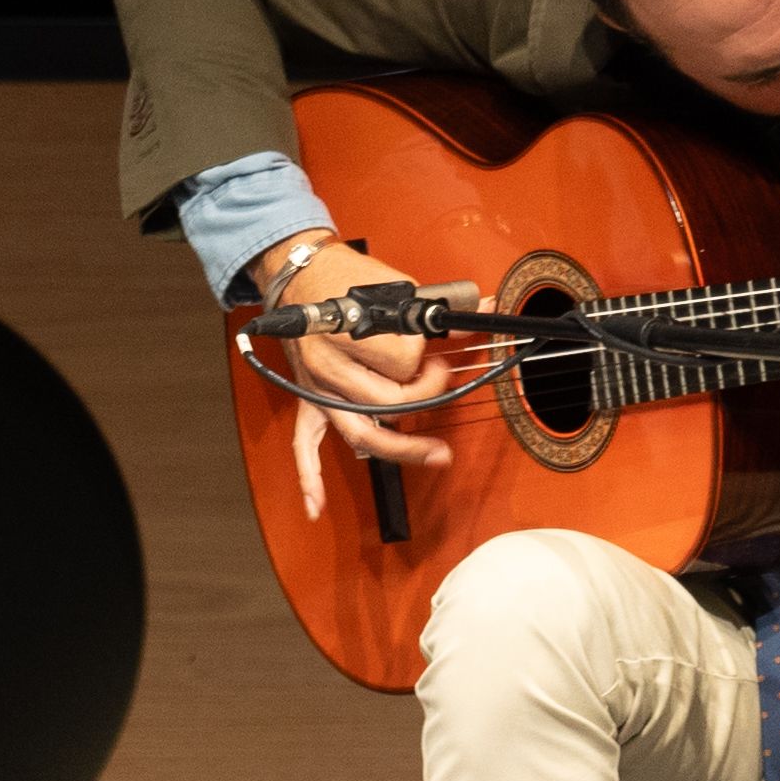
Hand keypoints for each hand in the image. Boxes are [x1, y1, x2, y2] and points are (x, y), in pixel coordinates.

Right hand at [270, 232, 454, 520]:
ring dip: (401, 449)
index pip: (402, 362)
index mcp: (350, 332)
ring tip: (437, 455)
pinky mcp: (310, 400)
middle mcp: (332, 365)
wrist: (300, 273)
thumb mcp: (396, 283)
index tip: (442, 352)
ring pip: (361, 432)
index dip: (429, 361)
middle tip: (442, 378)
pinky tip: (316, 507)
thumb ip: (436, 308)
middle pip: (388, 402)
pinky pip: (305, 445)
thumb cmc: (345, 275)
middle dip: (425, 394)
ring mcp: (320, 387)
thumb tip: (479, 311)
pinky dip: (310, 478)